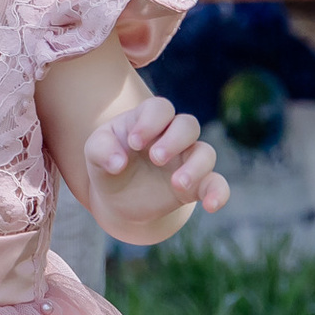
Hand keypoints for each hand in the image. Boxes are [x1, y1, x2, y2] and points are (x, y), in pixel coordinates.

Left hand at [86, 95, 228, 213]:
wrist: (119, 197)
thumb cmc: (108, 162)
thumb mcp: (95, 153)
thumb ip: (101, 150)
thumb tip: (118, 163)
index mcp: (148, 120)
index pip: (160, 108)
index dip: (151, 122)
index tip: (134, 143)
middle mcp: (172, 136)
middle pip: (188, 125)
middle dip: (174, 140)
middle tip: (155, 159)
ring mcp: (186, 160)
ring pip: (205, 153)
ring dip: (195, 167)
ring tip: (177, 183)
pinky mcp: (195, 186)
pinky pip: (217, 184)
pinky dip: (219, 193)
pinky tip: (211, 206)